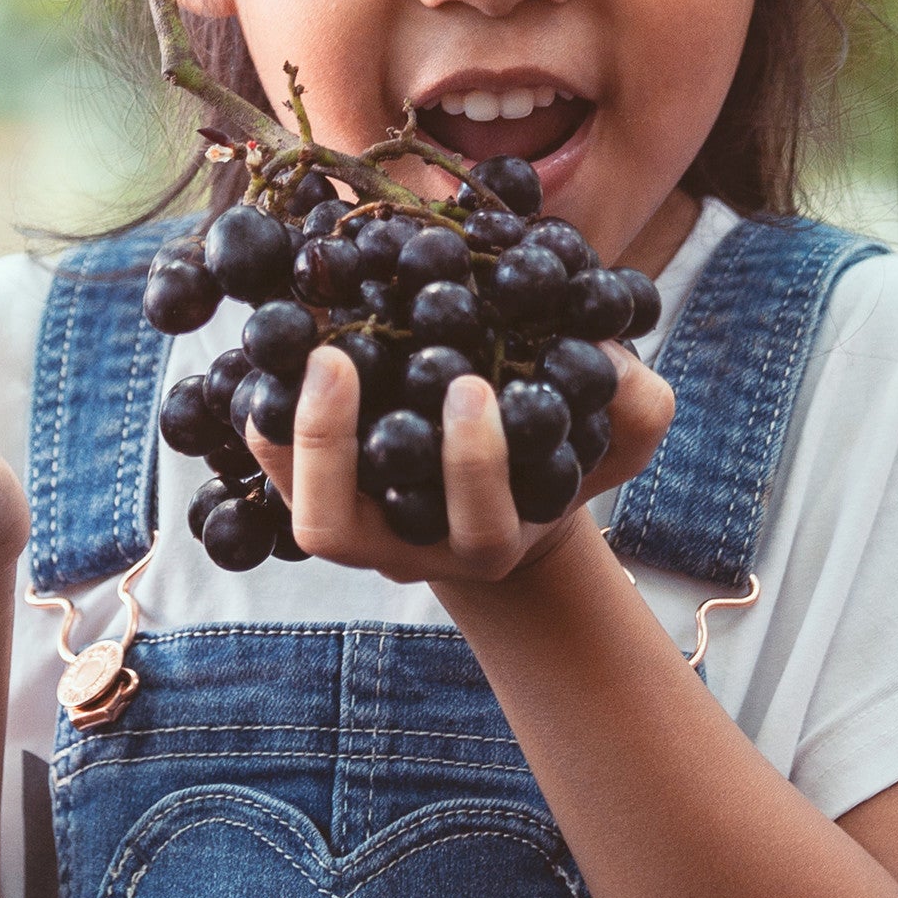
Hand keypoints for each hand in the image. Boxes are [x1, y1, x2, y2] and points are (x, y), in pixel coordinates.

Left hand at [247, 345, 674, 587]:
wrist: (510, 483)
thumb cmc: (560, 456)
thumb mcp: (613, 437)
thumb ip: (634, 404)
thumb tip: (610, 351)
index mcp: (488, 540)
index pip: (475, 522)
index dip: (471, 464)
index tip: (472, 383)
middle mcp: (406, 546)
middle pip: (340, 529)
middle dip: (336, 445)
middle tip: (340, 359)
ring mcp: (354, 527)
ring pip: (298, 507)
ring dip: (291, 432)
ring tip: (308, 351)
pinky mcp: (315, 492)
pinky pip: (270, 470)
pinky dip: (263, 418)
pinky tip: (277, 353)